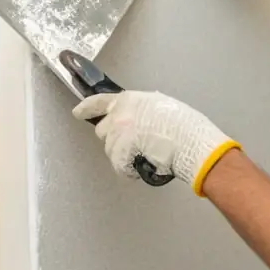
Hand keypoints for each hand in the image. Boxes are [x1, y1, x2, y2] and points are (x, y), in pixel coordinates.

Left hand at [73, 90, 239, 195]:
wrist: (191, 142)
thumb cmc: (185, 127)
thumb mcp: (162, 107)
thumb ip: (143, 111)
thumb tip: (138, 120)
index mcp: (131, 99)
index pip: (100, 101)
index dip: (86, 108)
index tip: (77, 112)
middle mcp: (120, 112)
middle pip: (103, 131)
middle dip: (114, 140)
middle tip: (134, 147)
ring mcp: (119, 131)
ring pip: (110, 150)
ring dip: (123, 157)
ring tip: (145, 156)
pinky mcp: (120, 149)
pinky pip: (118, 165)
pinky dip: (128, 170)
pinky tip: (142, 167)